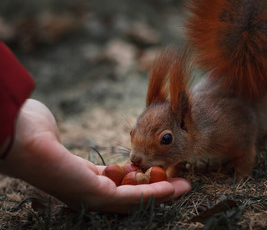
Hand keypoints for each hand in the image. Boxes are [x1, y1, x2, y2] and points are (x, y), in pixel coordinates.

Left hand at [0, 99, 190, 212]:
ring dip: (162, 194)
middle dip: (157, 190)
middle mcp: (86, 192)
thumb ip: (62, 141)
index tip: (158, 171)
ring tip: (183, 187)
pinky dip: (154, 194)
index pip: (116, 184)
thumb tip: (52, 131)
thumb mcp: (55, 140)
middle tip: (180, 184)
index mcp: (80, 178)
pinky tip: (172, 188)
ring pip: (134, 201)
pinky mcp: (94, 194)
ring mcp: (90, 196)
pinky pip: (131, 197)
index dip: (139, 180)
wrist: (13, 135)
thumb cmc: (30, 131)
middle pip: (130, 196)